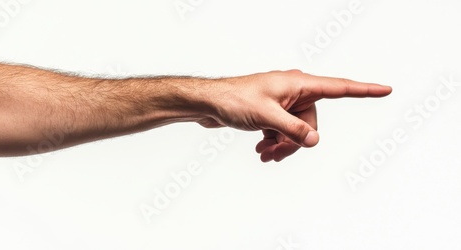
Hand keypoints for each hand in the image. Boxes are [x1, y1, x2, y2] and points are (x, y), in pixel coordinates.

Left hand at [198, 70, 391, 161]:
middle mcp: (294, 91)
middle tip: (275, 152)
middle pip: (312, 122)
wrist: (210, 103)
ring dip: (283, 145)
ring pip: (297, 131)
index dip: (364, 90)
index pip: (338, 87)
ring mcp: (284, 102)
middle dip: (295, 141)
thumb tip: (314, 141)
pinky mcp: (273, 112)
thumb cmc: (235, 100)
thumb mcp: (267, 116)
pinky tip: (261, 150)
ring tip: (264, 154)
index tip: (385, 90)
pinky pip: (284, 131)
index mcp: (298, 83)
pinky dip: (275, 142)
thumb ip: (294, 130)